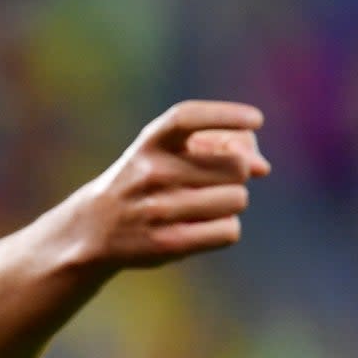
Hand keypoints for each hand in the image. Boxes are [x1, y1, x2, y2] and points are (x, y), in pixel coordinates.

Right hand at [72, 100, 269, 268]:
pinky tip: (202, 227)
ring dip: (231, 203)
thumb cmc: (148, 182)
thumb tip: (263, 168)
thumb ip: (221, 146)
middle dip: (236, 175)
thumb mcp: (170, 153)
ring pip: (237, 199)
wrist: (95, 227)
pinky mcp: (167, 243)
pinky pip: (229, 231)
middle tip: (211, 183)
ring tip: (203, 206)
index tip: (256, 120)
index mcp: (149, 143)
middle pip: (235, 166)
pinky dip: (225, 229)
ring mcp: (157, 208)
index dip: (224, 114)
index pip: (186, 117)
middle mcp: (151, 172)